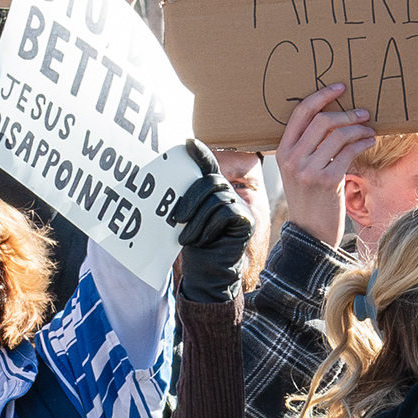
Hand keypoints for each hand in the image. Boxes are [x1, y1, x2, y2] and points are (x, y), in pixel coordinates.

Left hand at [168, 143, 249, 304]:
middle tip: (176, 219)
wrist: (207, 274)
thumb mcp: (186, 218)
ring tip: (187, 237)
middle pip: (211, 181)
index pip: (210, 168)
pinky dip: (208, 226)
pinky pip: (225, 211)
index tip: (187, 143)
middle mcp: (232, 196)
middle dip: (190, 199)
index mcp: (217, 193)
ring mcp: (241, 207)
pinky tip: (202, 240)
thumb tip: (172, 178)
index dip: (201, 153)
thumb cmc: (195, 247)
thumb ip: (188, 199)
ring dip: (196, 219)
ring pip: (216, 197)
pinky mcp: (245, 221)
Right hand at [273, 82, 367, 244]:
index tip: (340, 87)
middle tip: (362, 113)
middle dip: (346, 113)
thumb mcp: (298, 171)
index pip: (301, 113)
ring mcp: (309, 170)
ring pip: (338, 135)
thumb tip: (333, 118)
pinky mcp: (328, 180)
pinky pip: (349, 151)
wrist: (310, 233)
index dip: (321, 95)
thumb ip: (307, 146)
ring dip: (359, 128)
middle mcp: (293, 159)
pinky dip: (363, 142)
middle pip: (322, 120)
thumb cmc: (309, 199)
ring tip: (368, 130)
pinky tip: (370, 141)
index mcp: (283, 151)